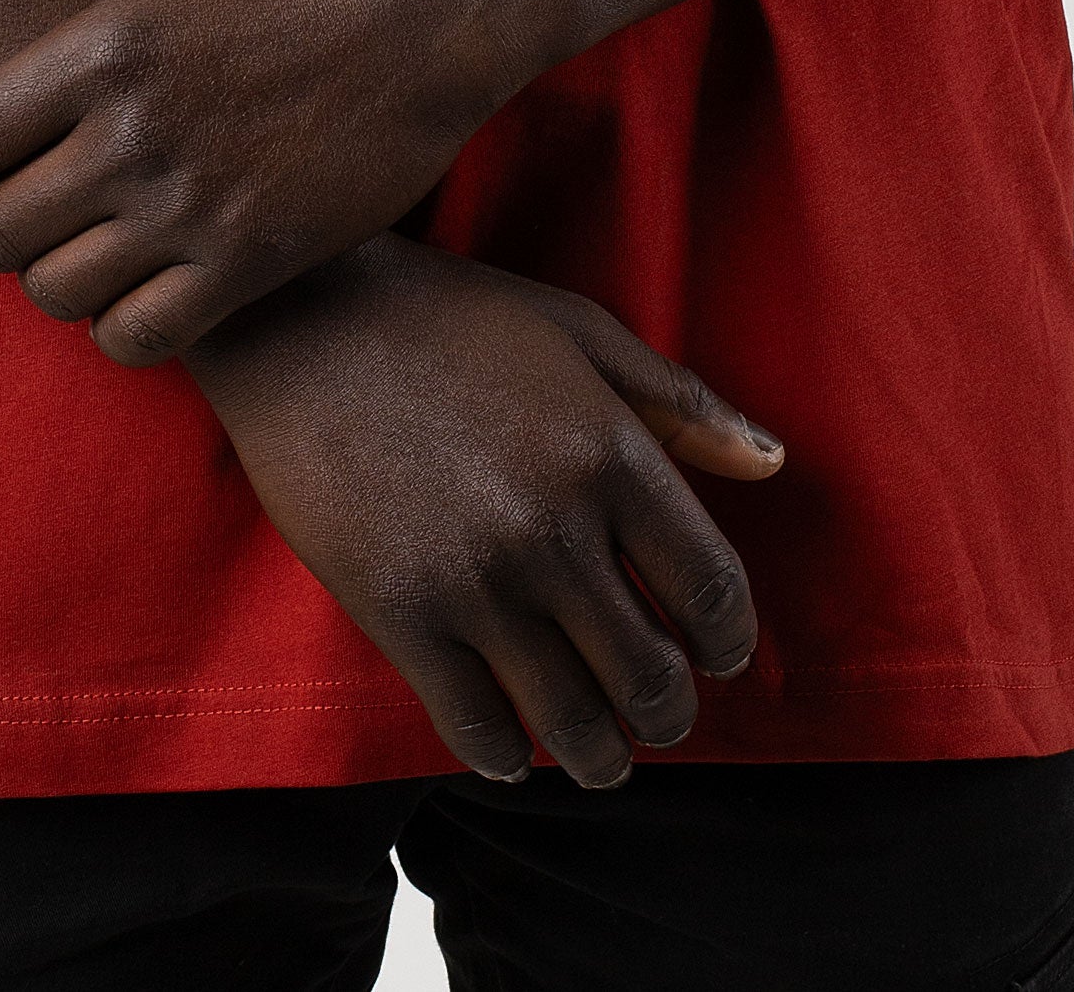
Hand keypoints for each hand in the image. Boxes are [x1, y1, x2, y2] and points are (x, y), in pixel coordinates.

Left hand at [0, 0, 518, 358]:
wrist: (442, 1)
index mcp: (103, 45)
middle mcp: (134, 137)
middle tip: (17, 195)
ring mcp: (193, 208)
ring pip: (56, 294)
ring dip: (51, 272)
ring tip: (78, 236)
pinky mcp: (253, 262)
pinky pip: (138, 338)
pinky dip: (120, 322)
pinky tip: (140, 278)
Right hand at [187, 233, 781, 788]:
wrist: (302, 316)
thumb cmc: (450, 318)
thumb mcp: (578, 332)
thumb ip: (679, 402)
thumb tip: (771, 462)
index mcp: (609, 451)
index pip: (712, 590)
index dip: (730, 642)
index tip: (719, 656)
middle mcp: (554, 526)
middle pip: (651, 676)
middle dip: (668, 713)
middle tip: (659, 715)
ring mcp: (476, 579)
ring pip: (573, 723)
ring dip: (601, 755)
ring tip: (601, 752)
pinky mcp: (402, 616)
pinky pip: (477, 730)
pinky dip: (509, 757)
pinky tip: (515, 746)